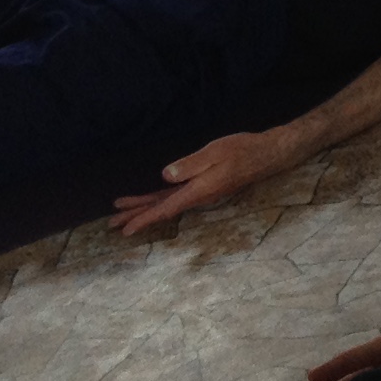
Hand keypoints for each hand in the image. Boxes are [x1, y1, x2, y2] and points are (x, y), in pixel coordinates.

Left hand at [111, 129, 294, 234]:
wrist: (268, 154)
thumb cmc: (243, 150)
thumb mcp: (215, 152)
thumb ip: (190, 165)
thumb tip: (165, 176)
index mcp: (198, 190)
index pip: (165, 208)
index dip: (144, 218)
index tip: (125, 230)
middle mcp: (197, 196)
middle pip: (162, 209)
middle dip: (137, 215)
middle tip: (112, 223)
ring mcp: (201, 192)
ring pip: (168, 204)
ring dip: (146, 209)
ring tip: (124, 213)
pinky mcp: (204, 186)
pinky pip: (176, 198)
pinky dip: (160, 201)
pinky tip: (154, 200)